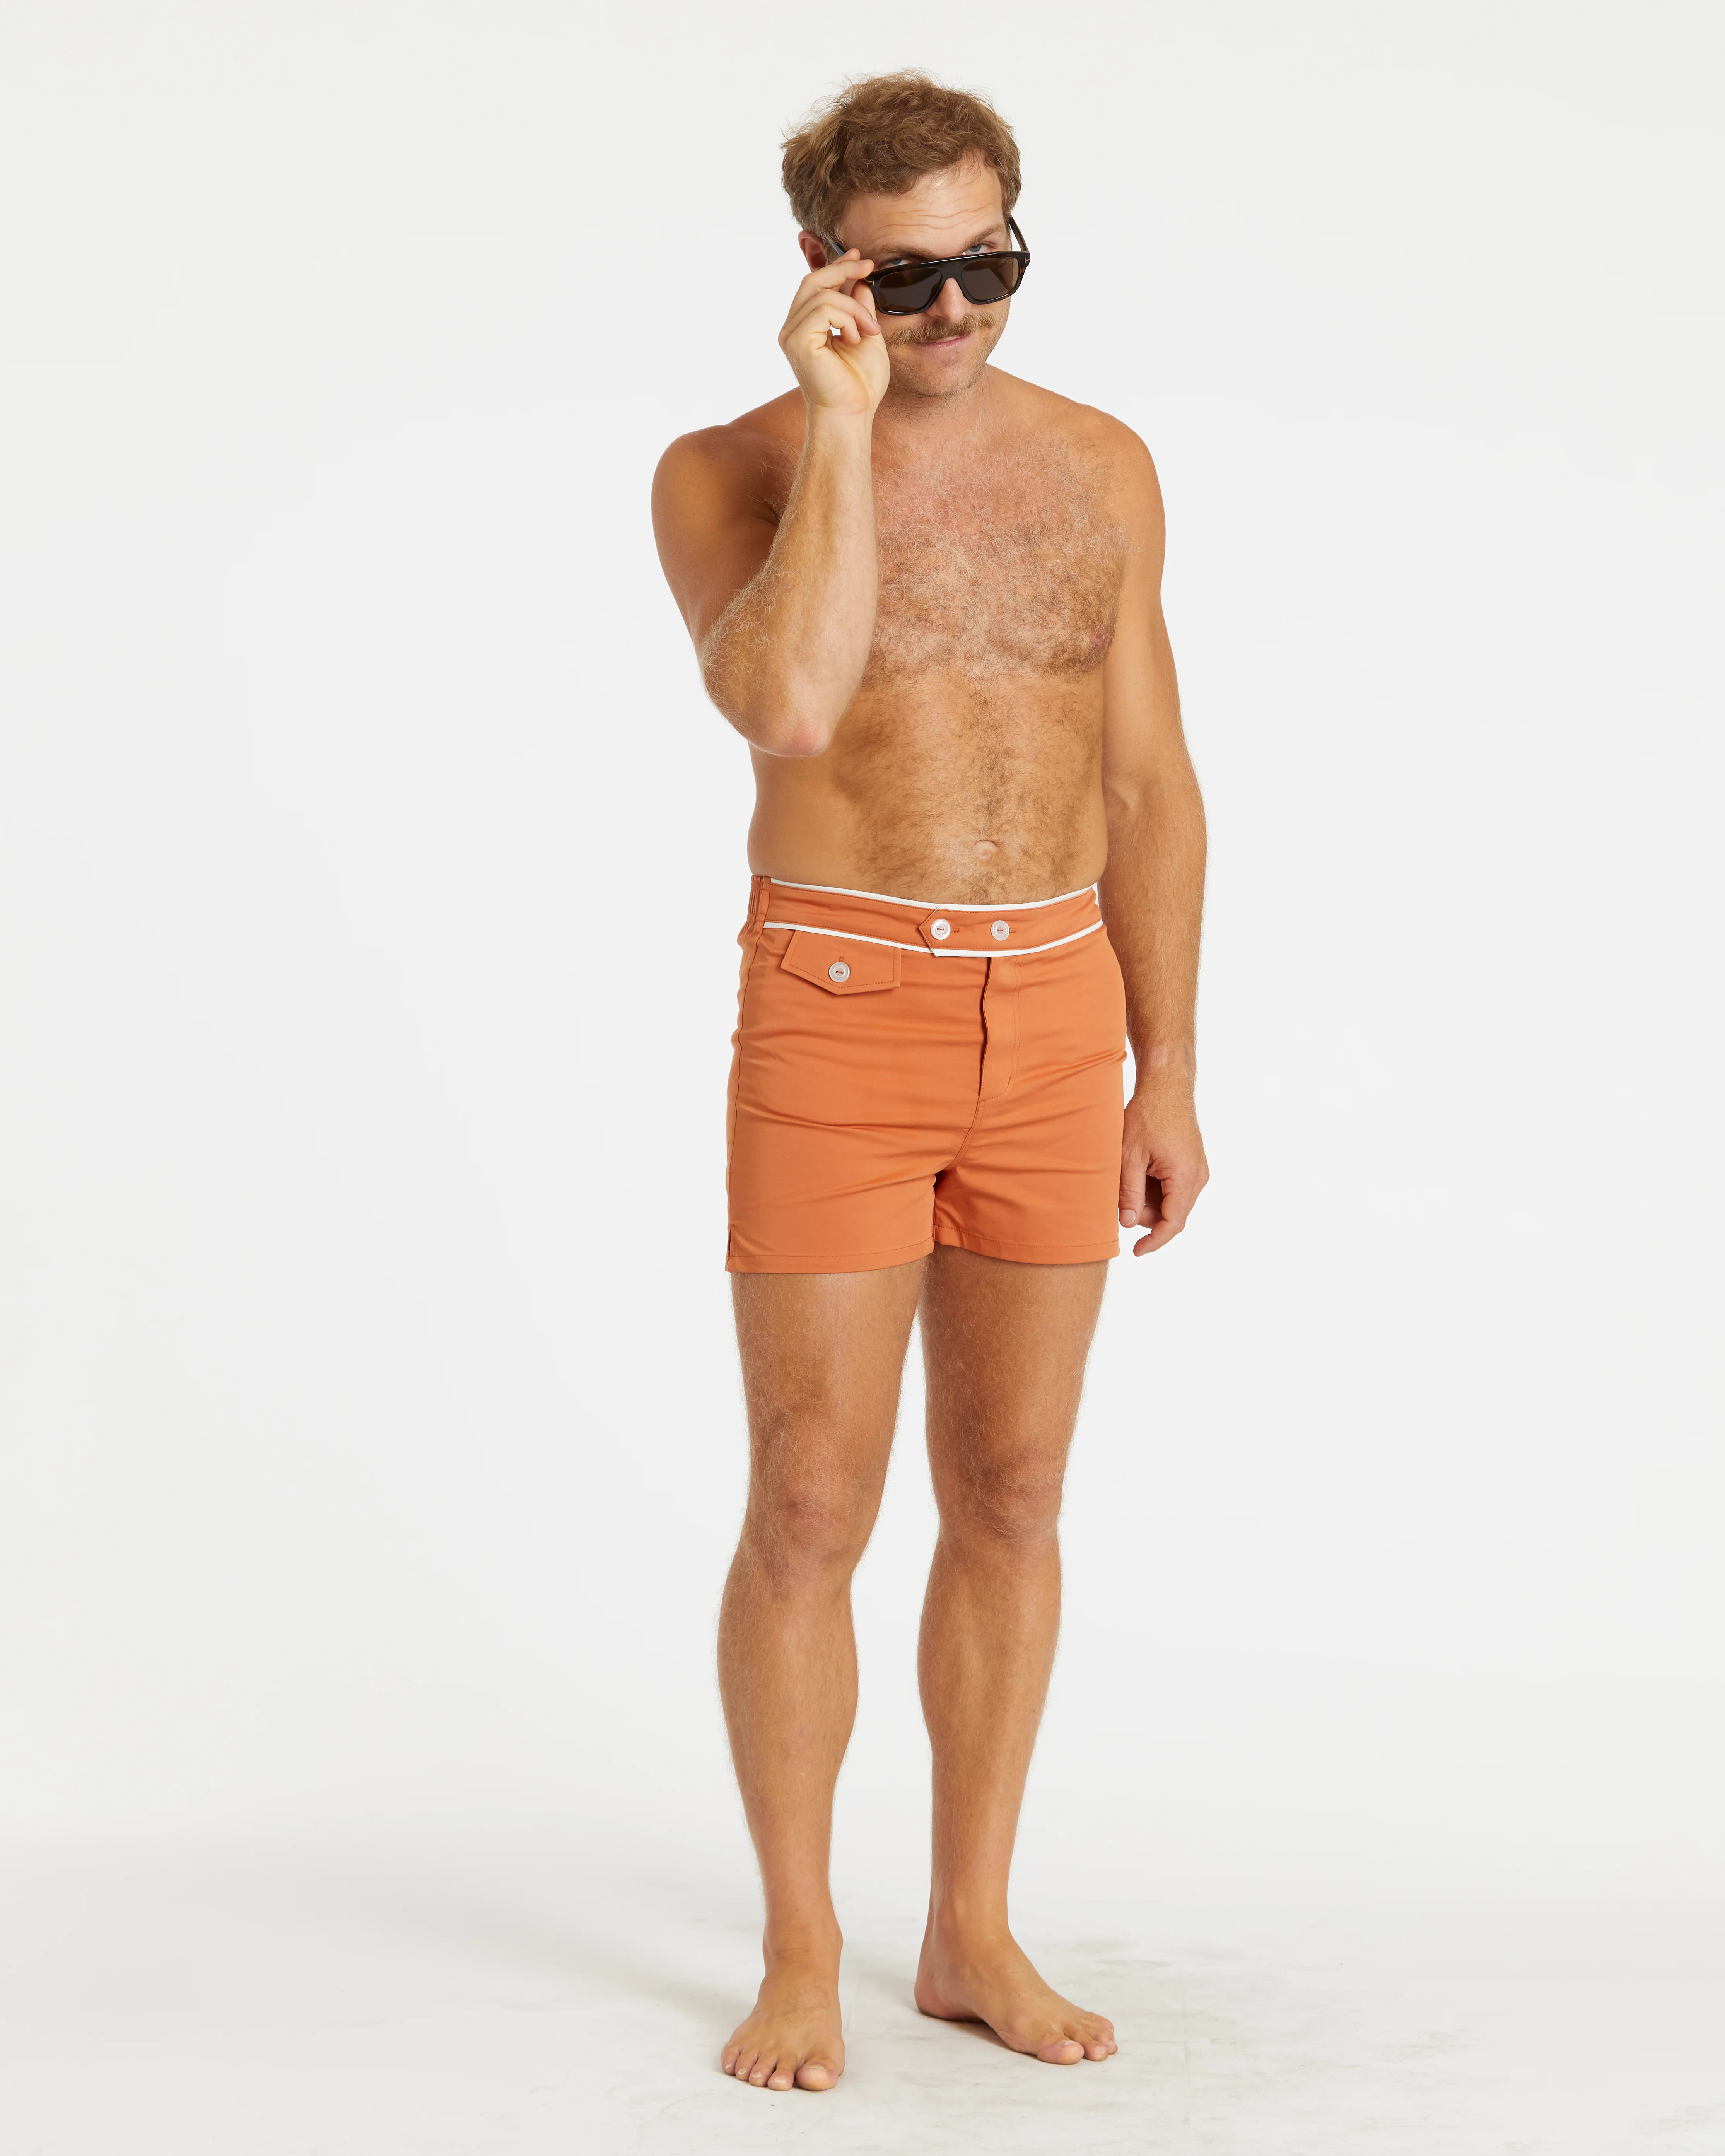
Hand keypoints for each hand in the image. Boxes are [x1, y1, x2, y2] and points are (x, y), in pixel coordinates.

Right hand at [778, 250, 888, 418]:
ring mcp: (791, 335)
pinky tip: (855, 338)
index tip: (861, 259)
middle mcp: (793, 328)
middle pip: (812, 281)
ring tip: (868, 331)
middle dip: (842, 269)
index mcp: (807, 327)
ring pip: (821, 294)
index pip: (816, 285)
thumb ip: (859, 307)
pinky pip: (823, 309)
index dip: (837, 266)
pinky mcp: (797, 342)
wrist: (852, 415)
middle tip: (868, 267)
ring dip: (854, 308)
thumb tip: (858, 280)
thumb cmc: (859, 385)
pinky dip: (846, 319)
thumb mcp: (866, 335)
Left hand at [1118, 1075, 1208, 1255]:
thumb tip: (1128, 1224)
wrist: (1166, 1086)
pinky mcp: (1193, 1164)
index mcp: (1185, 1177)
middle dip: (1146, 1214)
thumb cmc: (1147, 1115)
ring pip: (1172, 1202)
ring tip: (1131, 1172)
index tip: (1136, 1251)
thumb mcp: (1129, 1156)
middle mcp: (1198, 1177)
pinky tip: (1141, 1168)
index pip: (1173, 1224)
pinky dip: (1155, 1187)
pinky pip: (1175, 1188)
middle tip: (1121, 1194)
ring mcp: (1198, 1170)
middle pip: (1172, 1214)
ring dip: (1149, 1199)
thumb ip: (1129, 1193)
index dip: (1154, 1241)